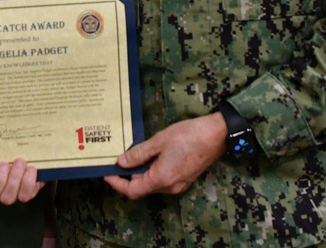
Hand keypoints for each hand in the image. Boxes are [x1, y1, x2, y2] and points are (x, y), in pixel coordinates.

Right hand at [0, 158, 44, 205]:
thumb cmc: (6, 151)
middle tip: (3, 163)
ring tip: (19, 161)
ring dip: (14, 178)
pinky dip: (29, 179)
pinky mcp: (25, 194)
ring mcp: (9, 197)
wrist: (26, 156)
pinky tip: (30, 168)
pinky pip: (26, 194)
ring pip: (8, 198)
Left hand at [103, 113, 226, 199]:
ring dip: (142, 172)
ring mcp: (179, 184)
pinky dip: (153, 171)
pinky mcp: (185, 179)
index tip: (108, 172)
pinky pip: (163, 179)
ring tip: (134, 154)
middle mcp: (170, 187)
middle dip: (129, 176)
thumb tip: (122, 163)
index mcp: (161, 179)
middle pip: (142, 188)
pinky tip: (151, 155)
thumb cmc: (189, 135)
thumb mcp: (159, 141)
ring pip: (153, 183)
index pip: (132, 191)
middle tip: (118, 159)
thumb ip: (139, 154)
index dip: (117, 184)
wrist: (217, 135)